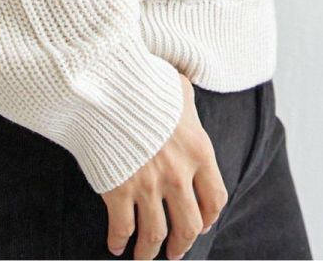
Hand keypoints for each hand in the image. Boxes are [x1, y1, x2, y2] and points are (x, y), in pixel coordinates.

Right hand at [101, 70, 227, 259]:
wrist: (107, 84)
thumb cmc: (144, 79)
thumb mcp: (177, 87)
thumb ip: (187, 102)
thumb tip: (185, 98)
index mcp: (198, 150)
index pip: (215, 198)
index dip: (209, 217)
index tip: (202, 224)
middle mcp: (178, 174)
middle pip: (189, 226)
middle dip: (182, 244)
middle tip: (175, 252)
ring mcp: (148, 185)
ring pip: (155, 235)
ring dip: (149, 252)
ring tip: (144, 257)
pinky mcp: (118, 190)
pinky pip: (122, 228)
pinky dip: (119, 241)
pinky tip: (116, 244)